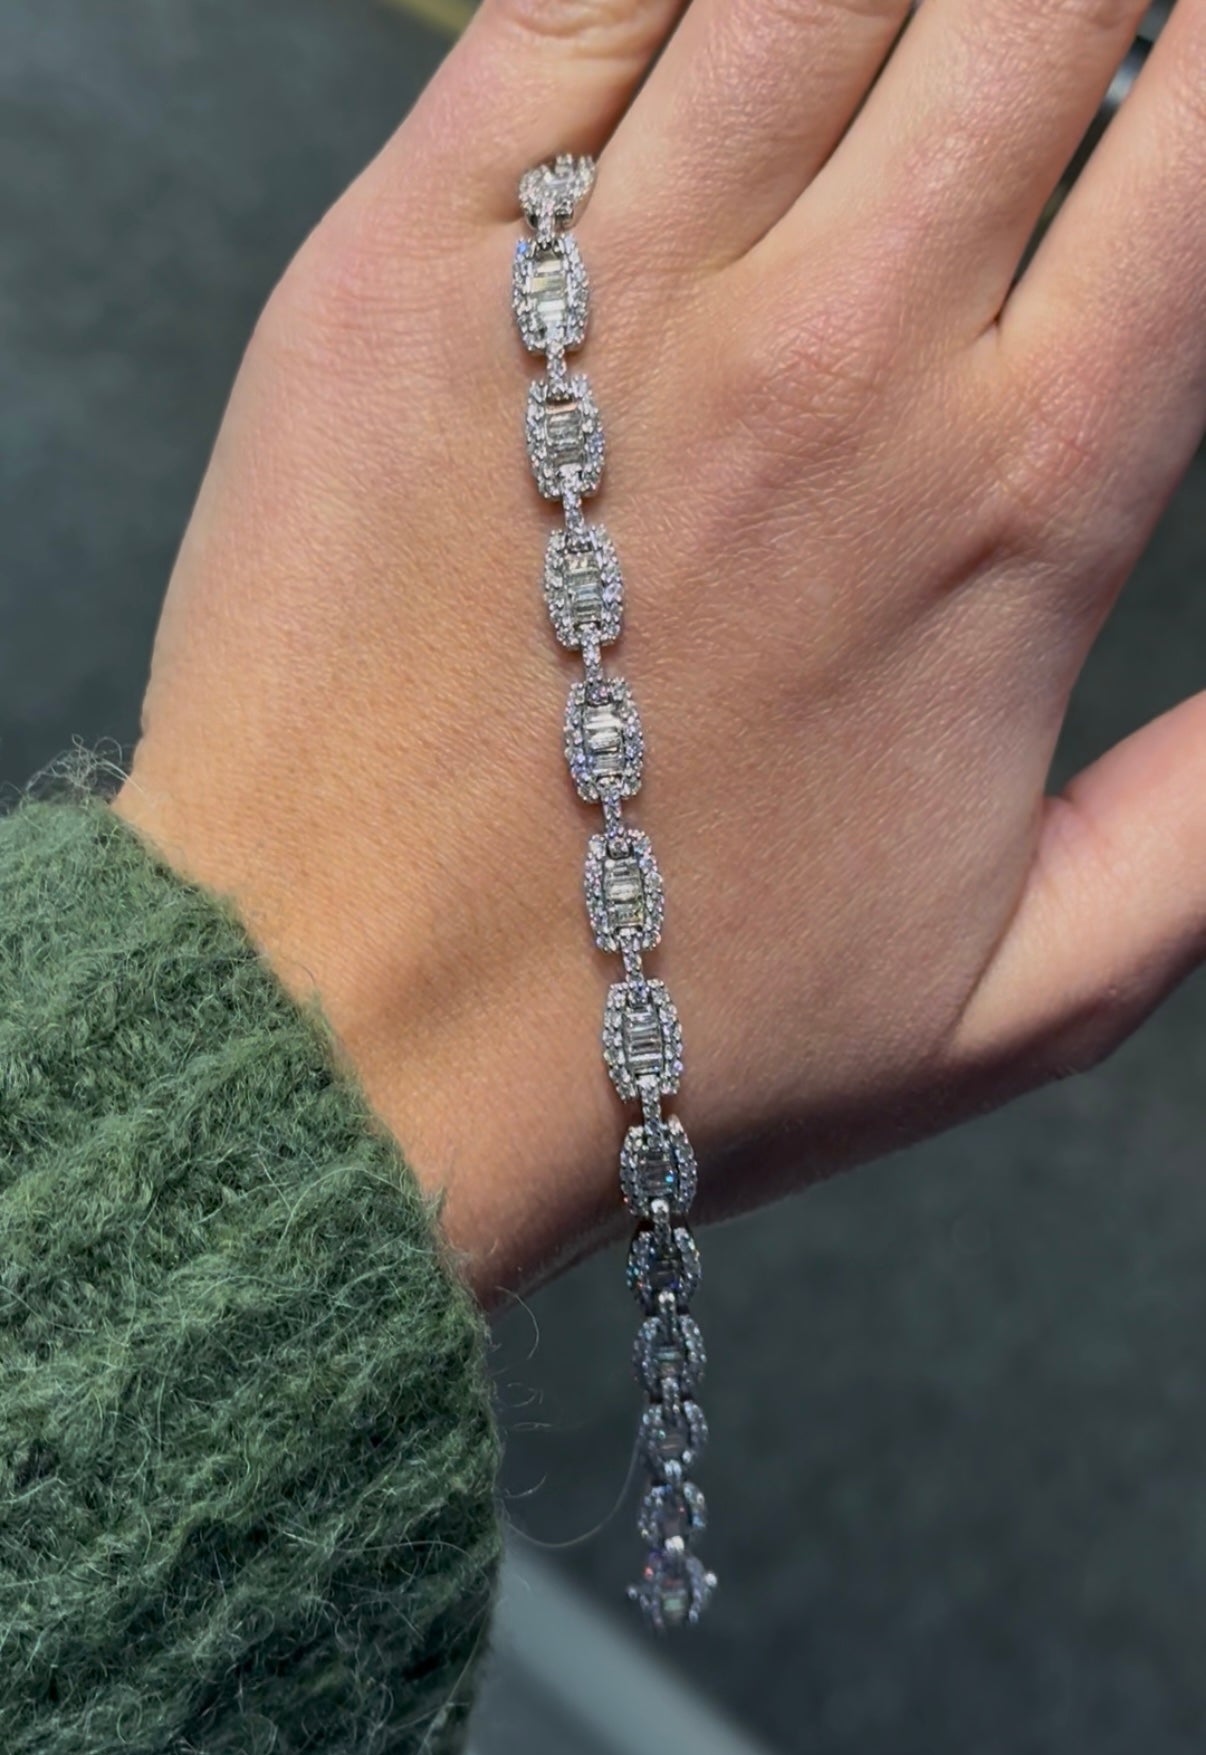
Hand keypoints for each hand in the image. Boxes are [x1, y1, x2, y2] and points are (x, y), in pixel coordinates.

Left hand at [114, 0, 1205, 1299]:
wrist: (347, 1035)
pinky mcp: (412, 267)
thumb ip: (1205, 821)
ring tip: (910, 39)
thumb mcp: (1022, 993)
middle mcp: (837, 356)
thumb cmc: (676, 1030)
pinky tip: (719, 18)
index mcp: (1016, 504)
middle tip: (1040, 60)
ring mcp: (613, 295)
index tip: (1180, 98)